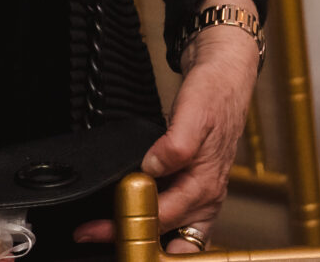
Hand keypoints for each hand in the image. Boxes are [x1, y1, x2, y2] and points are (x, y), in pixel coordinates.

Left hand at [74, 0, 260, 253]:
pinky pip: (175, 218)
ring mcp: (201, 195)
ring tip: (107, 231)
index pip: (161, 217)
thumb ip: (176, 144)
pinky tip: (133, 215)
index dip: (126, 223)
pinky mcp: (194, 187)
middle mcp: (205, 198)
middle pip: (167, 235)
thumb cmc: (213, 95)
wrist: (225, 79)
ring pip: (173, 233)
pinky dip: (154, 224)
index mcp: (205, 186)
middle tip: (94, 234)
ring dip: (142, 235)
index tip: (96, 227)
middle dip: (132, 239)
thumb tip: (152, 167)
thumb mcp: (194, 113)